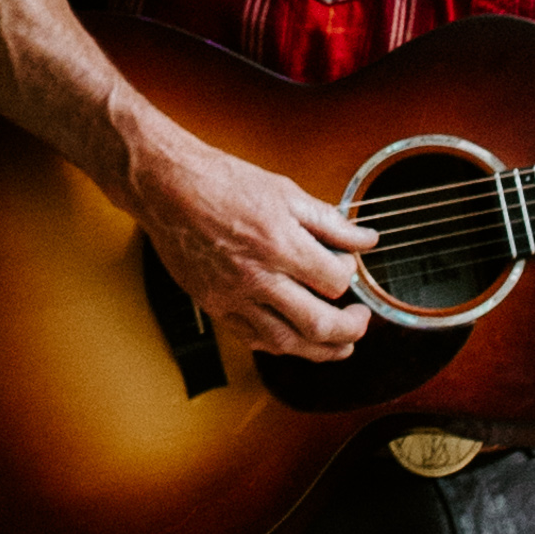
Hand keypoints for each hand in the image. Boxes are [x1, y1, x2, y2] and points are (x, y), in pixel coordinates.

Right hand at [123, 114, 368, 361]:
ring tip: (339, 345)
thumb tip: (366, 240)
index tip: (346, 266)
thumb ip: (329, 222)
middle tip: (360, 320)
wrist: (168, 188)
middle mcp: (257, 276)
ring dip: (320, 350)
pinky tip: (292, 338)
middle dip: (350, 329)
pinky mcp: (214, 305)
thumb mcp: (285, 191)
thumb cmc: (223, 182)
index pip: (334, 280)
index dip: (349, 275)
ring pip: (285, 342)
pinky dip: (279, 344)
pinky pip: (251, 339)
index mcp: (280, 243)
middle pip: (318, 324)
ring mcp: (233, 296)